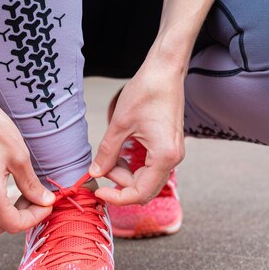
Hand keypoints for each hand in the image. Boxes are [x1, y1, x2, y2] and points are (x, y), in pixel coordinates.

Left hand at [89, 57, 185, 205]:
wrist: (165, 72)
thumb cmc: (147, 92)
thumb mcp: (120, 124)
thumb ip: (107, 153)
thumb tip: (95, 173)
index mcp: (164, 157)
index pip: (139, 193)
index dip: (117, 197)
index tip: (99, 191)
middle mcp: (173, 159)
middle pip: (144, 190)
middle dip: (121, 184)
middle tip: (103, 166)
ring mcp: (173, 154)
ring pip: (147, 180)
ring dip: (126, 174)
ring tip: (111, 156)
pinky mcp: (169, 148)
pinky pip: (151, 168)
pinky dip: (134, 167)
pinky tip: (122, 153)